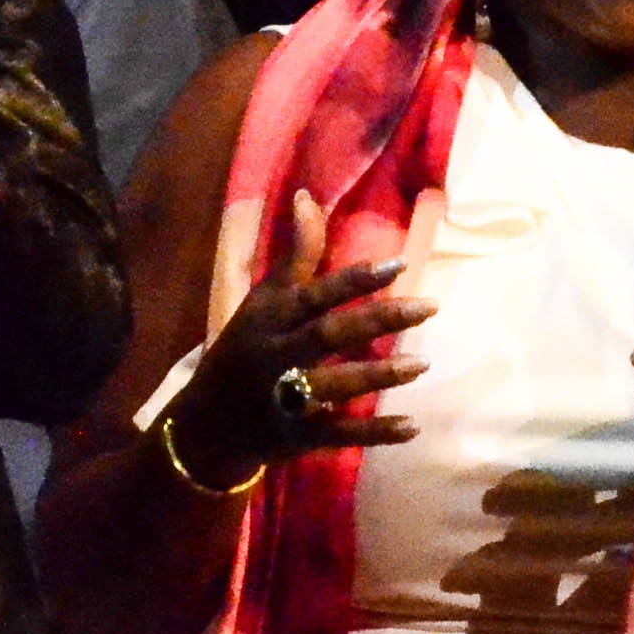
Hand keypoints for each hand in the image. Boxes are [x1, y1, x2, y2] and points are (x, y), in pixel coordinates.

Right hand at [161, 190, 432, 482]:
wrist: (205, 424)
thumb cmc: (243, 349)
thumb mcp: (261, 301)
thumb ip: (295, 256)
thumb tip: (306, 196)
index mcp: (269, 319)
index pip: (313, 294)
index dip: (354, 280)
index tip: (400, 263)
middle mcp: (275, 356)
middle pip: (329, 335)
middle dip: (378, 320)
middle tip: (428, 307)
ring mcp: (284, 400)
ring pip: (335, 385)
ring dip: (379, 375)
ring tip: (423, 364)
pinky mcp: (296, 437)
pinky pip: (339, 434)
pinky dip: (374, 433)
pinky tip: (411, 426)